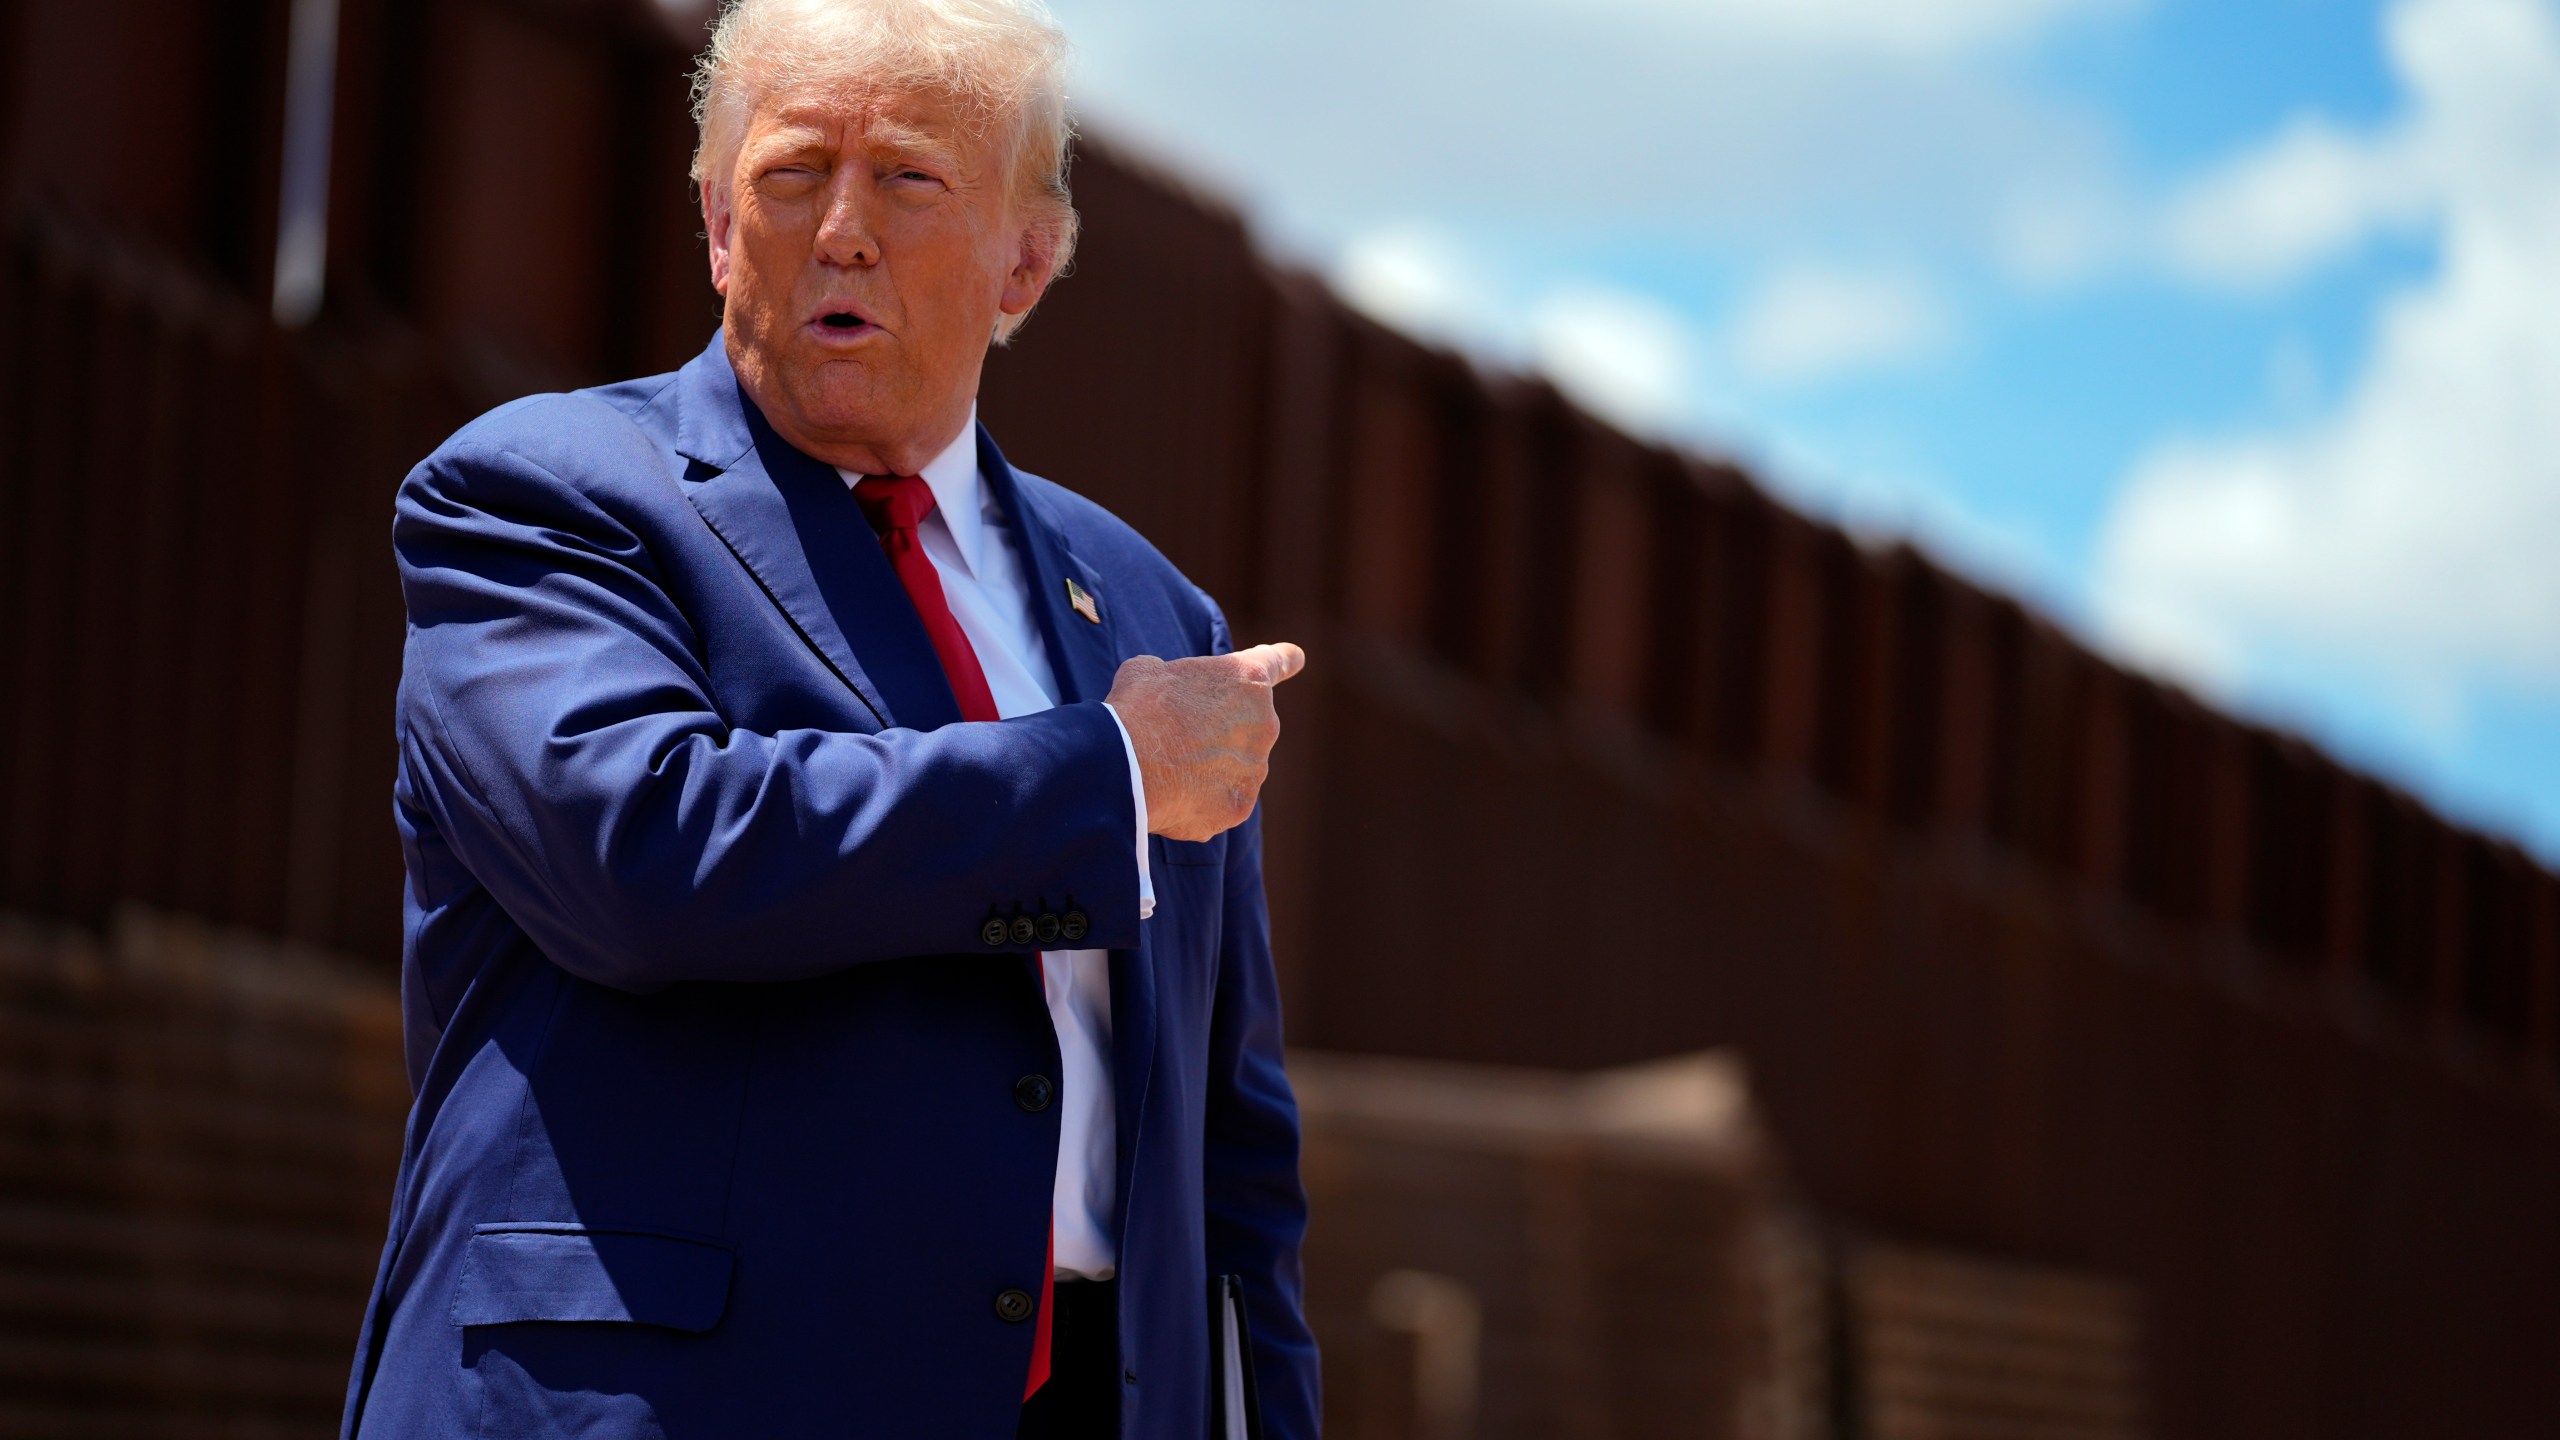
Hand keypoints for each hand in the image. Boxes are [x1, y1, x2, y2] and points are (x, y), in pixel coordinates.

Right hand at [1105, 643, 1306, 841]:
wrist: (1127, 765)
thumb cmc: (1137, 709)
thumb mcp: (1149, 671)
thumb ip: (1174, 677)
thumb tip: (1166, 690)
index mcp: (1247, 680)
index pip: (1276, 662)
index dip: (1285, 659)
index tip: (1296, 657)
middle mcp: (1264, 724)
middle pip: (1244, 727)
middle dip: (1217, 733)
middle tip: (1175, 737)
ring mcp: (1255, 769)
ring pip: (1232, 769)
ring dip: (1206, 770)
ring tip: (1167, 768)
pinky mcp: (1240, 807)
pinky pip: (1220, 802)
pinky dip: (1198, 802)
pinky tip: (1170, 795)